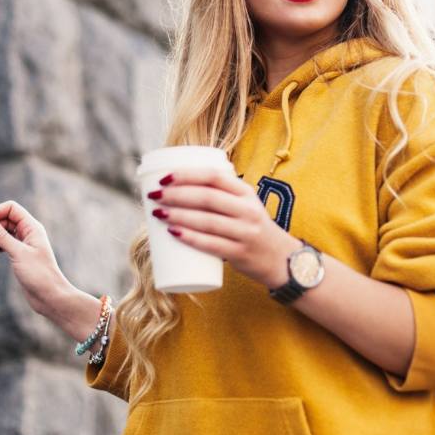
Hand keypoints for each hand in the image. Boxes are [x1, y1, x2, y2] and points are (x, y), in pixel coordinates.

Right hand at [0, 201, 72, 317]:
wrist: (49, 295)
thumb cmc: (39, 274)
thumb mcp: (17, 253)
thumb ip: (2, 236)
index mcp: (32, 227)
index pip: (12, 208)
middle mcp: (30, 232)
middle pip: (8, 217)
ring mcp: (26, 243)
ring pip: (7, 229)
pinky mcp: (22, 254)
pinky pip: (8, 241)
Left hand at [148, 168, 301, 287]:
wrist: (280, 259)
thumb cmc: (250, 228)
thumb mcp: (243, 205)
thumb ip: (219, 195)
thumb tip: (175, 188)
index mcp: (246, 192)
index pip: (214, 176)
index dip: (187, 175)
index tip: (164, 178)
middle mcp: (247, 209)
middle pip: (207, 198)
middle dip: (176, 195)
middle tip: (154, 196)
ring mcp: (246, 232)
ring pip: (207, 221)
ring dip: (178, 216)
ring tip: (158, 214)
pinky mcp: (241, 253)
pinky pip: (212, 244)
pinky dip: (191, 238)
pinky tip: (174, 234)